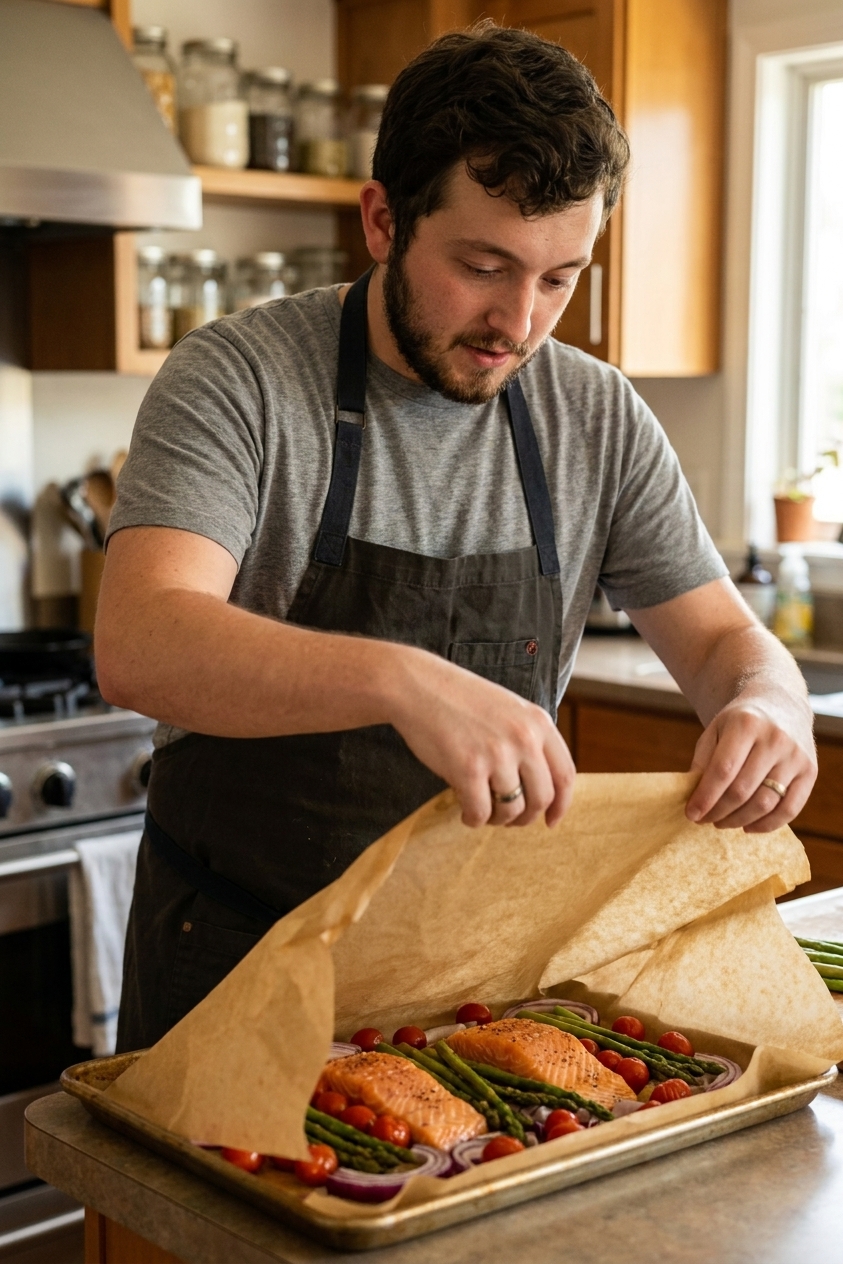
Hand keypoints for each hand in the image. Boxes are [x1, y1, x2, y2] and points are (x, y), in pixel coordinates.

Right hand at [387, 646, 574, 827]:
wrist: (418, 686)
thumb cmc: (460, 700)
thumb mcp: (509, 710)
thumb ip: (529, 741)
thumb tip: (540, 788)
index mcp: (538, 722)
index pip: (564, 775)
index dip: (561, 805)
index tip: (551, 821)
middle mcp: (524, 738)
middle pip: (542, 798)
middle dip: (526, 817)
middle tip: (509, 819)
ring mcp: (497, 754)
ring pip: (512, 810)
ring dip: (498, 820)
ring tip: (483, 810)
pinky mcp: (468, 769)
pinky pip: (481, 812)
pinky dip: (473, 819)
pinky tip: (465, 812)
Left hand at [685, 695, 816, 831]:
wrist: (780, 704)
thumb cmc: (740, 723)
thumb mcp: (716, 730)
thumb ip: (703, 761)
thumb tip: (695, 799)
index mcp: (746, 724)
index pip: (723, 770)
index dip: (705, 797)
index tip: (692, 813)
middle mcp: (775, 739)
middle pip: (743, 790)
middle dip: (719, 812)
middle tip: (704, 820)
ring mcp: (795, 756)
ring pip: (765, 803)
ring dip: (739, 821)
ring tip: (722, 822)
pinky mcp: (810, 771)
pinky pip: (790, 809)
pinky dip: (767, 825)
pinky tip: (748, 826)